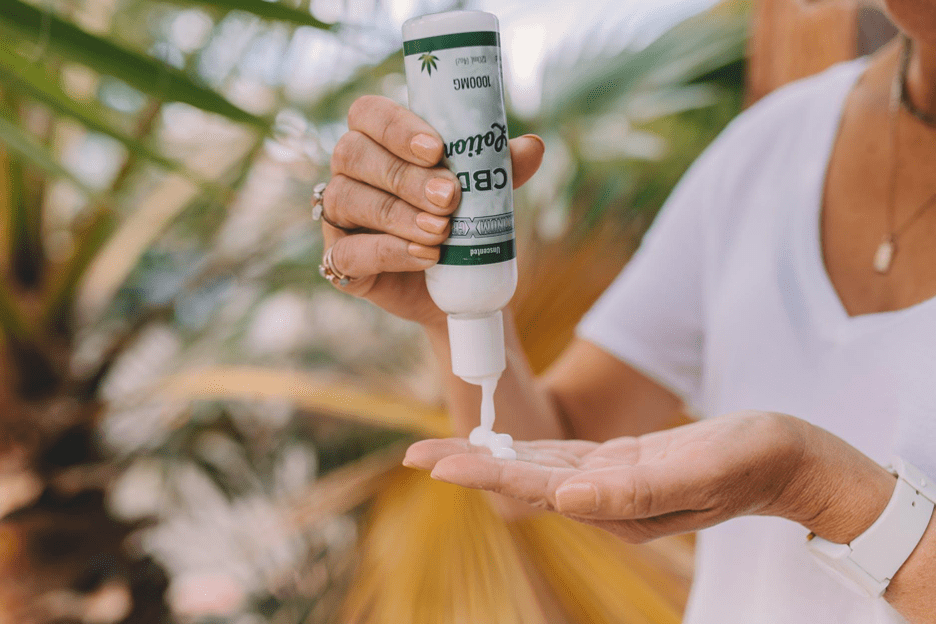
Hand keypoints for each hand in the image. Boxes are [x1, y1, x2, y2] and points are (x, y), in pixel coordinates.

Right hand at [321, 95, 544, 326]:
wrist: (457, 285)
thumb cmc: (462, 222)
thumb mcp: (483, 192)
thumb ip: (499, 168)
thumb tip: (533, 146)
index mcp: (378, 140)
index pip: (368, 113)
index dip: (396, 127)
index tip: (437, 149)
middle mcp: (349, 171)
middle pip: (354, 154)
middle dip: (405, 176)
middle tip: (450, 197)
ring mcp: (338, 216)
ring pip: (347, 200)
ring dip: (398, 215)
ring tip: (441, 231)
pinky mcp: (339, 259)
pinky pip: (348, 251)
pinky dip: (388, 252)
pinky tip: (424, 256)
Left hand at [403, 411, 893, 543]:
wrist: (790, 461)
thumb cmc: (752, 460)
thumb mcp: (699, 467)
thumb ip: (632, 489)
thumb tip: (562, 496)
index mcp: (616, 503)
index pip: (532, 488)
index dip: (480, 473)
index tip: (431, 463)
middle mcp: (605, 498)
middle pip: (521, 482)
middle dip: (468, 467)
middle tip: (413, 454)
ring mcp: (612, 482)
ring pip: (536, 470)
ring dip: (489, 459)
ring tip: (444, 450)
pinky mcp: (624, 464)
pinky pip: (563, 459)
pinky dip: (527, 451)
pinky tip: (502, 446)